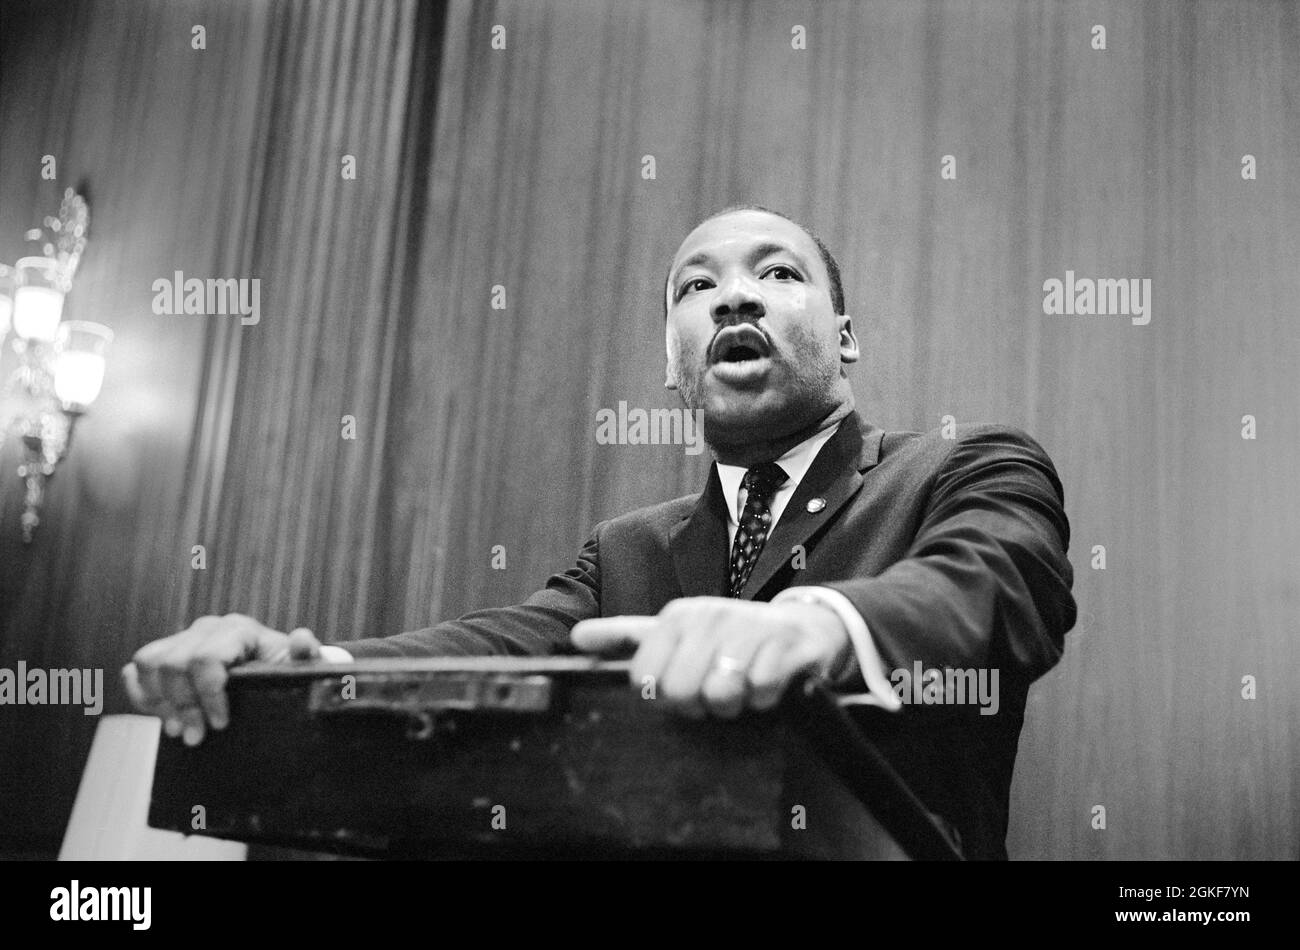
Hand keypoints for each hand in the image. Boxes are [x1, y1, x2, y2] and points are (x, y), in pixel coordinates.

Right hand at [122, 615, 322, 744]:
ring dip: (159, 700)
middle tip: (197, 736)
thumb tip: (301, 639)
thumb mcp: (301, 667)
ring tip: (179, 729)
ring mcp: (183, 639)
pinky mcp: (166, 654)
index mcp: (238, 629)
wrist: (273, 672)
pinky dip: (142, 693)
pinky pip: (136, 668)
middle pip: (174, 665)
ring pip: (150, 662)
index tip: (220, 724)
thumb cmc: (287, 671)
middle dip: (183, 706)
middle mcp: (207, 629)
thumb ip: (306, 654)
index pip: (205, 658)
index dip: (208, 695)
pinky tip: (161, 714)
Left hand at [570, 596, 849, 718]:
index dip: (659, 697)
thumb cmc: (729, 638)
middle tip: (711, 694)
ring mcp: (750, 628)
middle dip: (696, 705)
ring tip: (739, 691)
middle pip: (680, 692)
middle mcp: (711, 616)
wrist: (800, 627)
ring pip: (720, 695)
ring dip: (731, 705)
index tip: (676, 691)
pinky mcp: (786, 645)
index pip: (644, 677)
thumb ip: (624, 637)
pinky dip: (763, 699)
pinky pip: (760, 692)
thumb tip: (577, 637)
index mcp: (678, 617)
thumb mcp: (675, 632)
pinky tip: (767, 686)